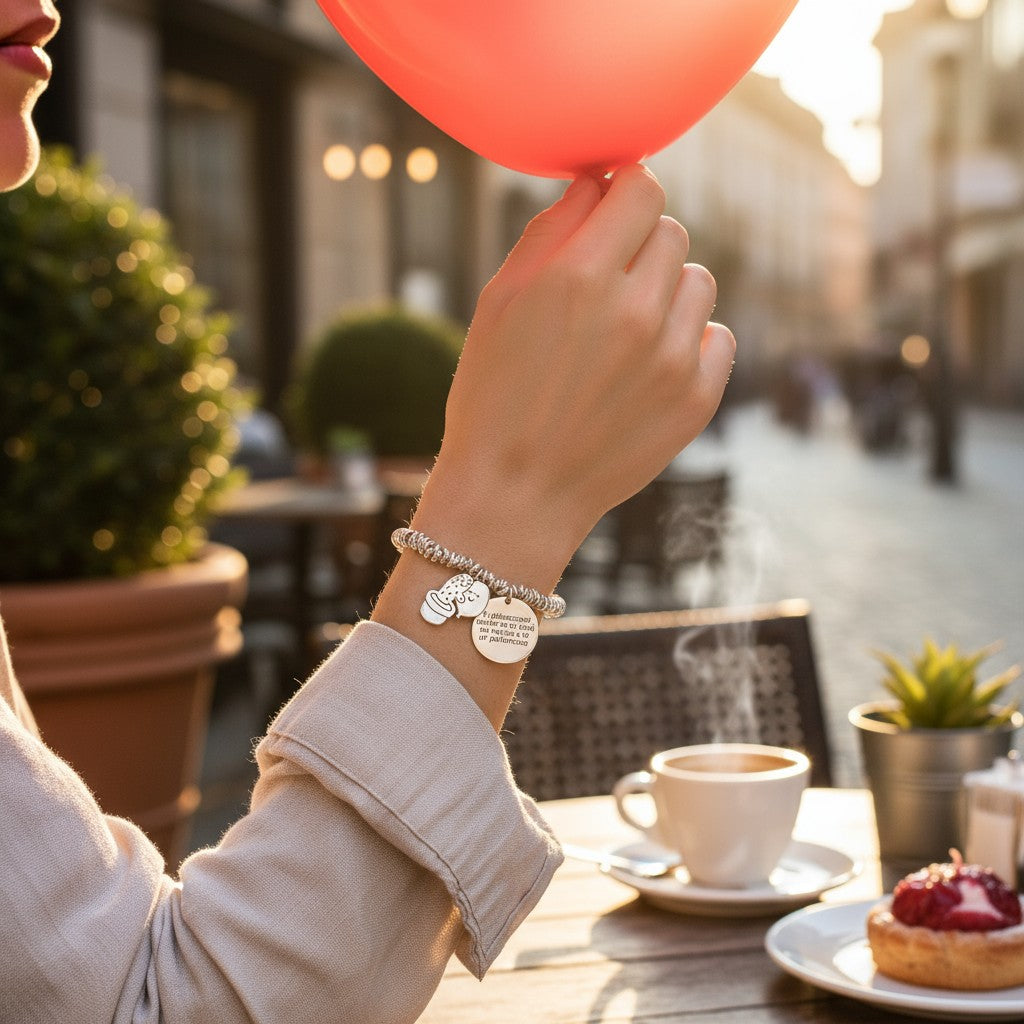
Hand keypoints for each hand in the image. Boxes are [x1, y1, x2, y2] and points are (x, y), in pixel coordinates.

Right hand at [418, 164, 734, 587]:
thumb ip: (549, 233)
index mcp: (579, 277)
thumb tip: (595, 184)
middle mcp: (635, 311)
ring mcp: (673, 359)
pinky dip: (691, 341)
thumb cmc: (493, 396)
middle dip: (641, 245)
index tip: (616, 206)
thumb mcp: (497, 304)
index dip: (627, 190)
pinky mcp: (696, 400)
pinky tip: (650, 364)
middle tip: (607, 282)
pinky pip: (719, 337)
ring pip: (698, 282)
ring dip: (668, 292)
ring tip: (627, 330)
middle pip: (672, 232)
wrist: (515, 495)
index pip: (641, 189)